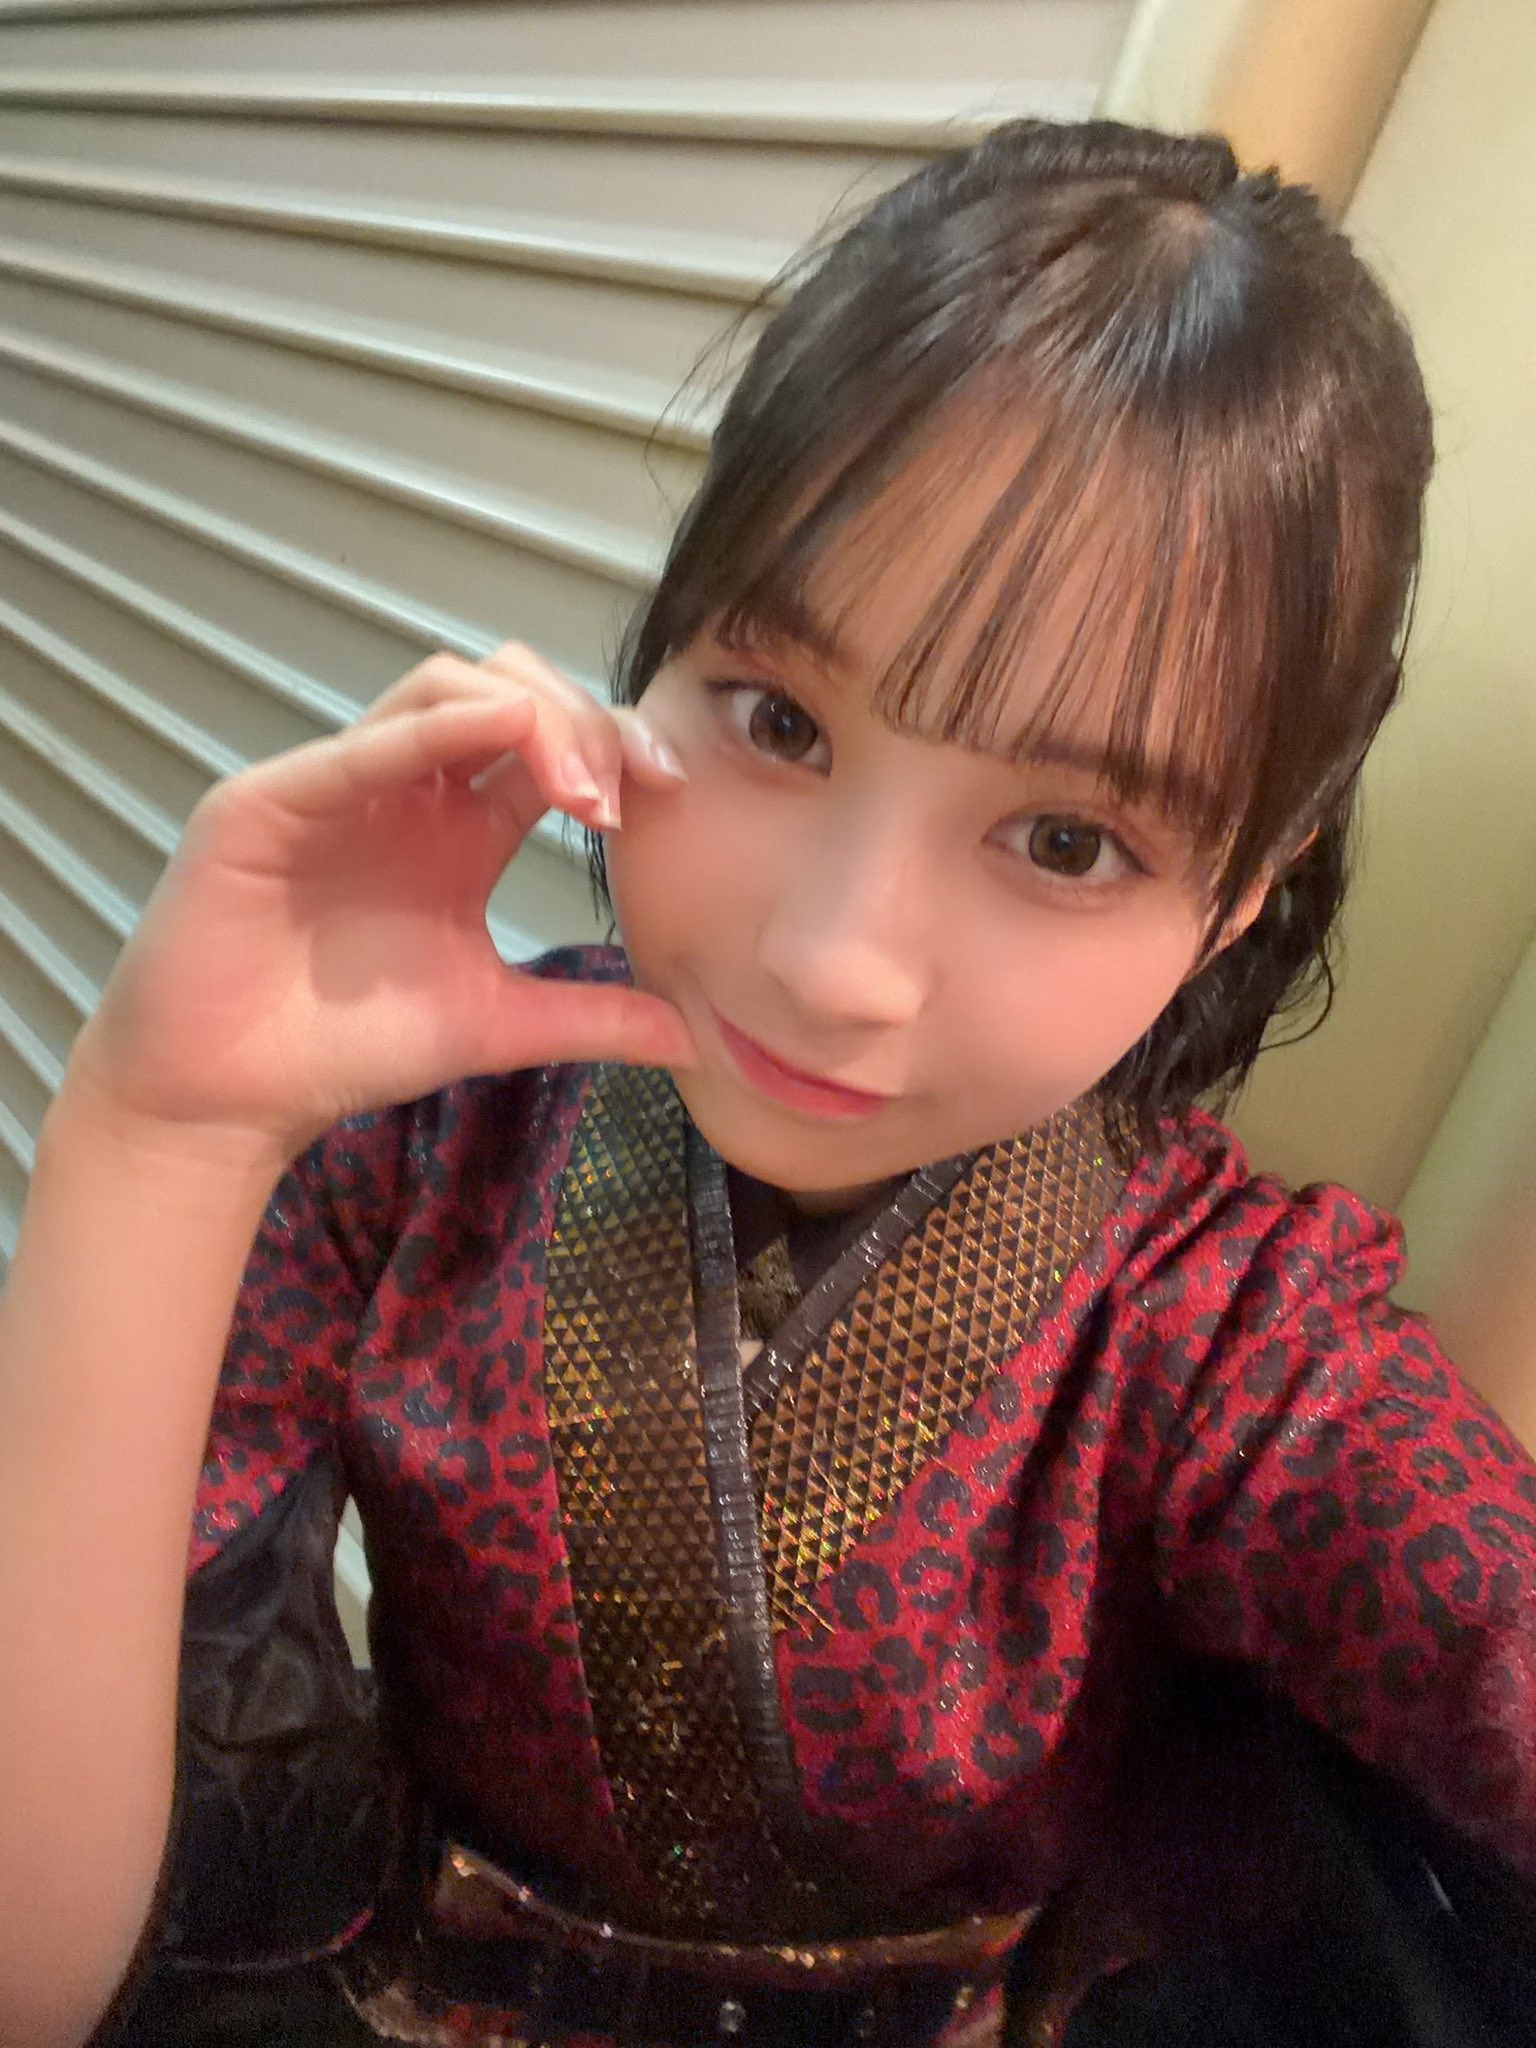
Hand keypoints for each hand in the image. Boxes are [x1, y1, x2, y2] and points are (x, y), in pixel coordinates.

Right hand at [61, 644, 695, 1166]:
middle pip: (504, 689)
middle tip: (621, 789)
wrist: (227, 1099)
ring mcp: (336, 787)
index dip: (613, 744)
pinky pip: (352, 749)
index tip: (671, 787)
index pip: (548, 744)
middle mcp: (405, 791)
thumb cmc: (342, 1049)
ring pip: (436, 689)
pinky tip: (491, 737)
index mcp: (460, 828)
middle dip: (578, 720)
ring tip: (575, 787)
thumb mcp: (492, 1026)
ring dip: (521, 714)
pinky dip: (422, 736)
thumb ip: (586, 1019)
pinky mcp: (266, 803)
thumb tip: (692, 1036)